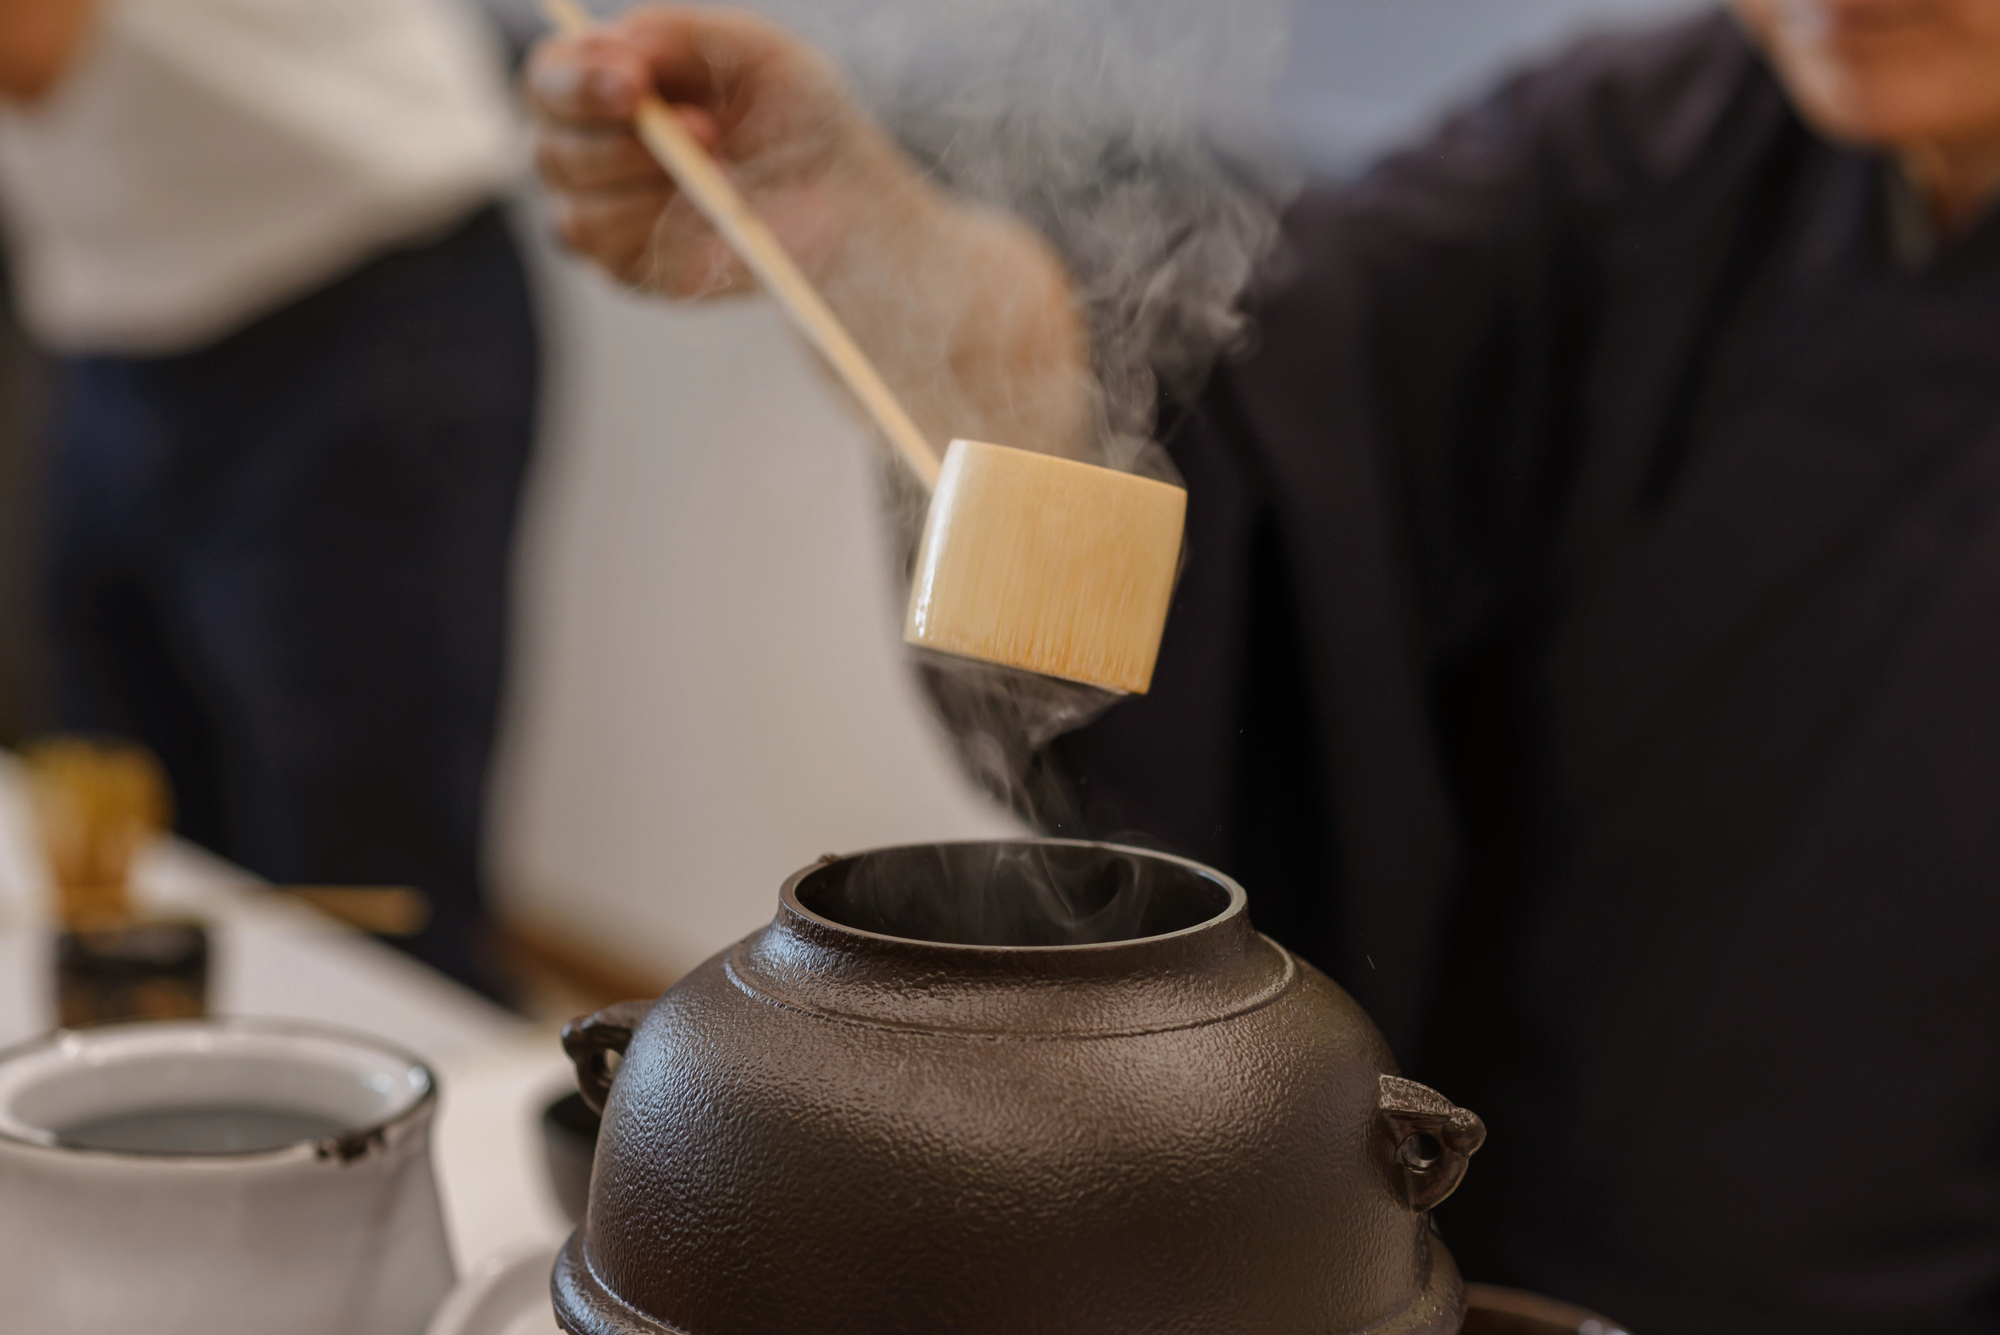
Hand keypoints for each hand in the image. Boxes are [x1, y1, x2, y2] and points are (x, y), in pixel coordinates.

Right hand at [526, 5, 925, 295]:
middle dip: (624, 141)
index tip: (635, 84)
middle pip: (551, 147)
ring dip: (647, 187)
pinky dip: (653, 228)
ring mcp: (601, 213)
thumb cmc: (794, 113)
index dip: (578, 80)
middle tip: (708, 130)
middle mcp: (585, 148)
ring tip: (723, 170)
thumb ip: (678, 35)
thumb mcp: (752, 51)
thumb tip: (617, 46)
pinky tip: (708, 212)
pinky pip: (606, 250)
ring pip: (575, 209)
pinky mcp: (626, 266)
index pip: (550, 77)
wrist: (843, 197)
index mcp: (603, 83)